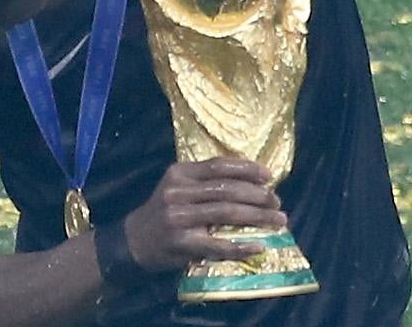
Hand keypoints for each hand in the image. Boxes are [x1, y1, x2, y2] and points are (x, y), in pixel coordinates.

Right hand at [121, 158, 286, 271]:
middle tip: (278, 202)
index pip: (219, 166)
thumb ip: (206, 182)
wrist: (133, 241)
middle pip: (227, 190)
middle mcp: (178, 192)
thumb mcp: (178, 186)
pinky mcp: (181, 244)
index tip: (269, 176)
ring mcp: (179, 218)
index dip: (247, 169)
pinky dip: (241, 246)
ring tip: (278, 220)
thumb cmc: (164, 211)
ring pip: (227, 213)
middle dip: (258, 196)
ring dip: (257, 217)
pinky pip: (217, 244)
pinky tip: (258, 246)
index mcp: (180, 173)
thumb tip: (252, 183)